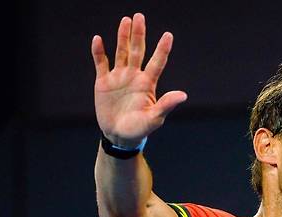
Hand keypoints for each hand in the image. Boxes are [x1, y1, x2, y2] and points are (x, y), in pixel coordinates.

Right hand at [91, 13, 186, 146]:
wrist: (119, 136)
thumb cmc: (140, 129)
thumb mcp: (154, 119)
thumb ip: (166, 105)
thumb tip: (183, 95)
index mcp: (148, 83)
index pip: (157, 62)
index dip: (162, 49)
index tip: (168, 35)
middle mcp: (134, 76)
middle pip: (137, 51)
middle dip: (139, 34)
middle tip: (140, 16)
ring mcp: (119, 77)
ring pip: (121, 52)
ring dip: (122, 37)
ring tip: (126, 20)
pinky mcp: (103, 82)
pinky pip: (101, 63)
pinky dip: (99, 52)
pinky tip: (98, 39)